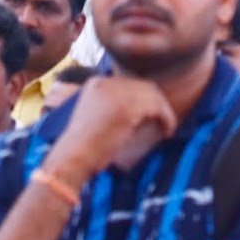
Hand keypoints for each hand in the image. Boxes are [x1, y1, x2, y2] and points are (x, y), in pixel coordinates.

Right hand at [45, 75, 178, 182]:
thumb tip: (142, 111)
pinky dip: (166, 118)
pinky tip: (167, 131)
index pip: (129, 83)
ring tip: (166, 128)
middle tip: (163, 121)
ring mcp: (116, 93)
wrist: (73, 157)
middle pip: (143, 85)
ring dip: (164, 111)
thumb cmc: (83, 147)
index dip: (144, 98)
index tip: (151, 115)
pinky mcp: (127, 107)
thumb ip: (113, 107)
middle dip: (156, 102)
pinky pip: (156, 106)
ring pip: (152, 94)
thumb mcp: (96, 117)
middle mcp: (106, 82)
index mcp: (96, 82)